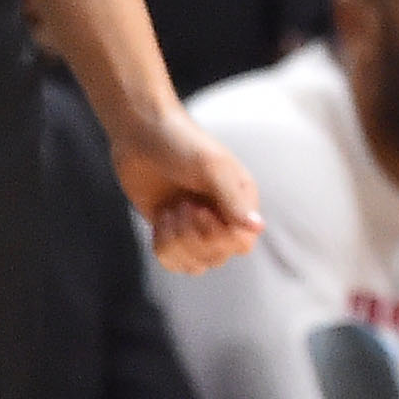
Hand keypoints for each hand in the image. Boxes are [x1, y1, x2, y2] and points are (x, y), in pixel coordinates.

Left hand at [110, 106, 262, 272]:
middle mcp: (222, 217)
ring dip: (176, 244)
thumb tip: (257, 228)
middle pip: (217, 257)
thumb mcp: (212, 168)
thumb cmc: (182, 143)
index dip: (219, 237)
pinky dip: (163, 249)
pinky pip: (173, 261)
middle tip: (182, 204)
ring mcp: (194, 226)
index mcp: (241, 202)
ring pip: (196, 264)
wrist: (141, 134)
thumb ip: (234, 200)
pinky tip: (160, 221)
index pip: (242, 244)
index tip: (200, 208)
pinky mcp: (169, 231)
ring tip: (171, 212)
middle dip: (193, 236)